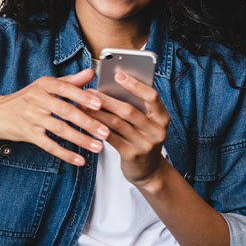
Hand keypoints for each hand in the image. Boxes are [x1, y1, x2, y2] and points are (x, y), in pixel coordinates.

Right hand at [0, 68, 109, 165]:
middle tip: (105, 131)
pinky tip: (79, 160)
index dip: (83, 97)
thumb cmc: (25, 99)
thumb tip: (91, 72)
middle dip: (88, 122)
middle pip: (66, 111)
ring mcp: (32, 117)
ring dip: (81, 139)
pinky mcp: (28, 134)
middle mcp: (37, 99)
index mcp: (44, 84)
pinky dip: (65, 153)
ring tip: (97, 146)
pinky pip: (49, 145)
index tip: (99, 104)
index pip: (66, 89)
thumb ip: (70, 81)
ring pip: (60, 129)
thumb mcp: (45, 86)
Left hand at [82, 72, 169, 186]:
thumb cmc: (143, 138)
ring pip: (117, 123)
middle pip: (129, 110)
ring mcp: (145, 144)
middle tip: (89, 91)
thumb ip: (136, 106)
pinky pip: (111, 138)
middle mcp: (157, 130)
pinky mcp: (132, 155)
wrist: (149, 170)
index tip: (118, 75)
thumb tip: (111, 85)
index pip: (152, 96)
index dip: (135, 85)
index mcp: (162, 117)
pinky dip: (97, 128)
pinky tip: (87, 121)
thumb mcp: (147, 122)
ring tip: (82, 105)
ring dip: (97, 113)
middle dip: (106, 99)